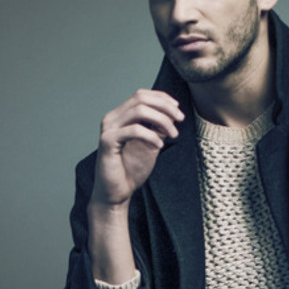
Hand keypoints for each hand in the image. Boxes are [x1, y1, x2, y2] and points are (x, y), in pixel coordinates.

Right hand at [91, 89, 184, 207]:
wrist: (117, 193)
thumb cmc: (131, 170)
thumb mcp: (151, 144)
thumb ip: (158, 129)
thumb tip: (173, 114)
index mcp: (120, 116)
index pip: (141, 95)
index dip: (162, 98)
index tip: (178, 109)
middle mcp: (112, 118)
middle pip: (140, 98)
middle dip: (165, 107)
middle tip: (181, 119)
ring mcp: (108, 128)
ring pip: (139, 111)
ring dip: (161, 120)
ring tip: (173, 135)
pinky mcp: (107, 141)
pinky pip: (133, 130)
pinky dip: (150, 135)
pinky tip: (159, 146)